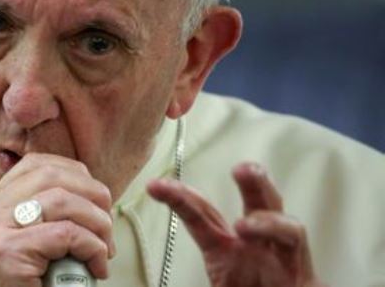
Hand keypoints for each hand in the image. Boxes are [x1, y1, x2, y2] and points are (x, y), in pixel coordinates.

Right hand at [0, 153, 114, 286]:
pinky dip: (92, 246)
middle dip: (92, 193)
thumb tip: (92, 195)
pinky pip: (66, 234)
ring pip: (62, 201)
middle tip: (107, 222)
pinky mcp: (7, 253)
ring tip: (105, 247)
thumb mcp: (28, 244)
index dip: (74, 173)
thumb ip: (44, 217)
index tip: (95, 195)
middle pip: (50, 176)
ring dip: (97, 222)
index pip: (35, 165)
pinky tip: (97, 264)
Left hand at [148, 162, 326, 286]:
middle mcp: (256, 249)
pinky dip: (286, 238)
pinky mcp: (305, 279)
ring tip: (246, 226)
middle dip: (252, 180)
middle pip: (257, 203)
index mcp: (227, 252)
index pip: (202, 216)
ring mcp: (282, 261)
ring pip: (286, 224)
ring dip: (268, 219)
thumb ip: (193, 276)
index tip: (155, 186)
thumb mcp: (213, 284)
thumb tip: (138, 269)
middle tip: (241, 168)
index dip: (180, 198)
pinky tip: (276, 239)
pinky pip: (299, 250)